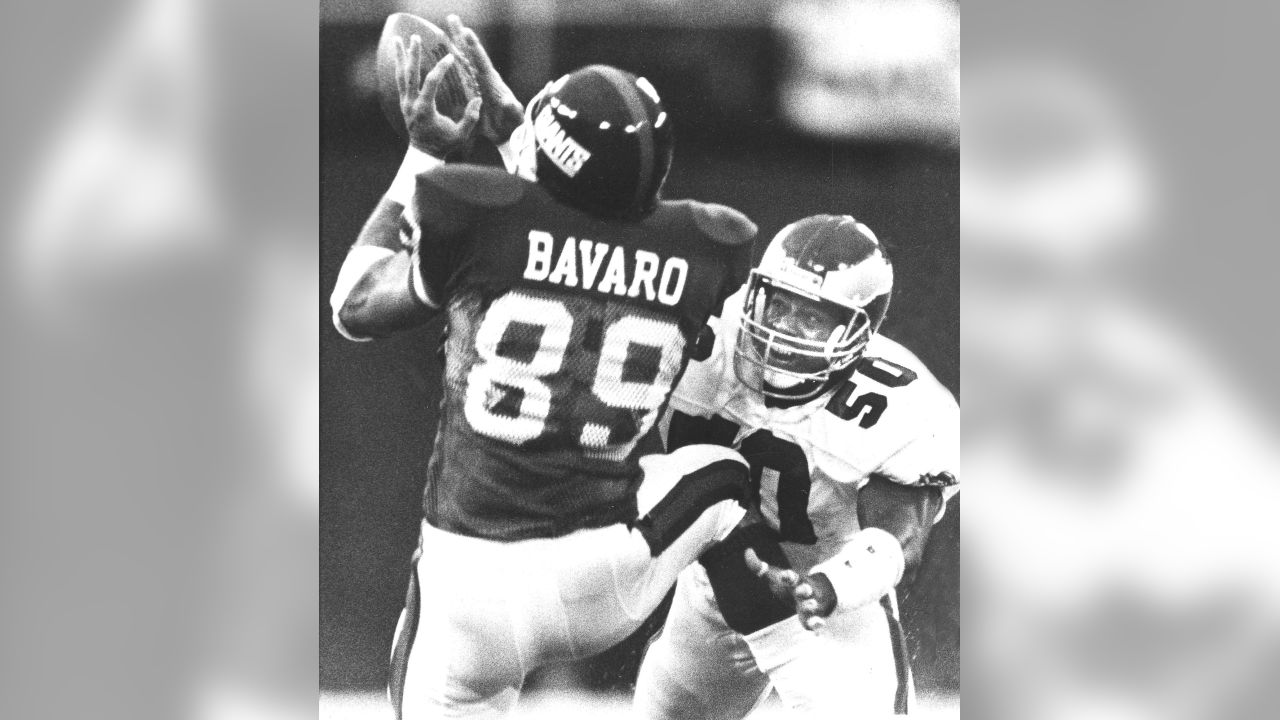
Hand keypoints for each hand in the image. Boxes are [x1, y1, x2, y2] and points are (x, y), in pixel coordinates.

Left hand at [394, 34, 480, 156]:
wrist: (424, 153)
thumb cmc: (444, 144)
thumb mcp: (460, 135)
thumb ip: (470, 119)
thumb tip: (479, 100)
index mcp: (425, 110)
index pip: (431, 83)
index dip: (441, 68)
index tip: (450, 57)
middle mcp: (411, 104)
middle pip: (410, 74)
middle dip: (413, 55)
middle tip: (415, 38)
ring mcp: (405, 103)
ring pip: (401, 75)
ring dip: (400, 57)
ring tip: (398, 39)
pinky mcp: (404, 103)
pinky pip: (400, 81)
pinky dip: (399, 67)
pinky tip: (398, 55)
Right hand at [445, 14, 524, 143]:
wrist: (507, 133)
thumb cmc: (511, 125)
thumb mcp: (513, 118)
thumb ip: (512, 109)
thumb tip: (509, 102)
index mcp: (492, 83)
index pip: (482, 62)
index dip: (474, 48)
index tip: (468, 32)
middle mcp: (483, 78)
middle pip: (469, 54)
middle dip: (461, 36)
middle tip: (451, 18)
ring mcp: (475, 83)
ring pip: (460, 60)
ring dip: (451, 44)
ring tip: (441, 29)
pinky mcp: (469, 90)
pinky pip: (455, 74)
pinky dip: (446, 63)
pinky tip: (436, 55)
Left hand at [744, 548, 837, 631]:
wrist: (812, 594)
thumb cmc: (787, 585)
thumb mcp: (773, 575)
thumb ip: (759, 566)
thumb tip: (748, 551)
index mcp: (794, 580)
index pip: (791, 576)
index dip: (788, 576)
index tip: (785, 574)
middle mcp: (804, 590)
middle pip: (805, 589)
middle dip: (804, 589)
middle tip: (805, 589)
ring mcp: (810, 603)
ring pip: (812, 605)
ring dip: (811, 605)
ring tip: (811, 605)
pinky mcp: (812, 618)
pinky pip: (815, 621)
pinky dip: (817, 623)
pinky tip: (818, 625)